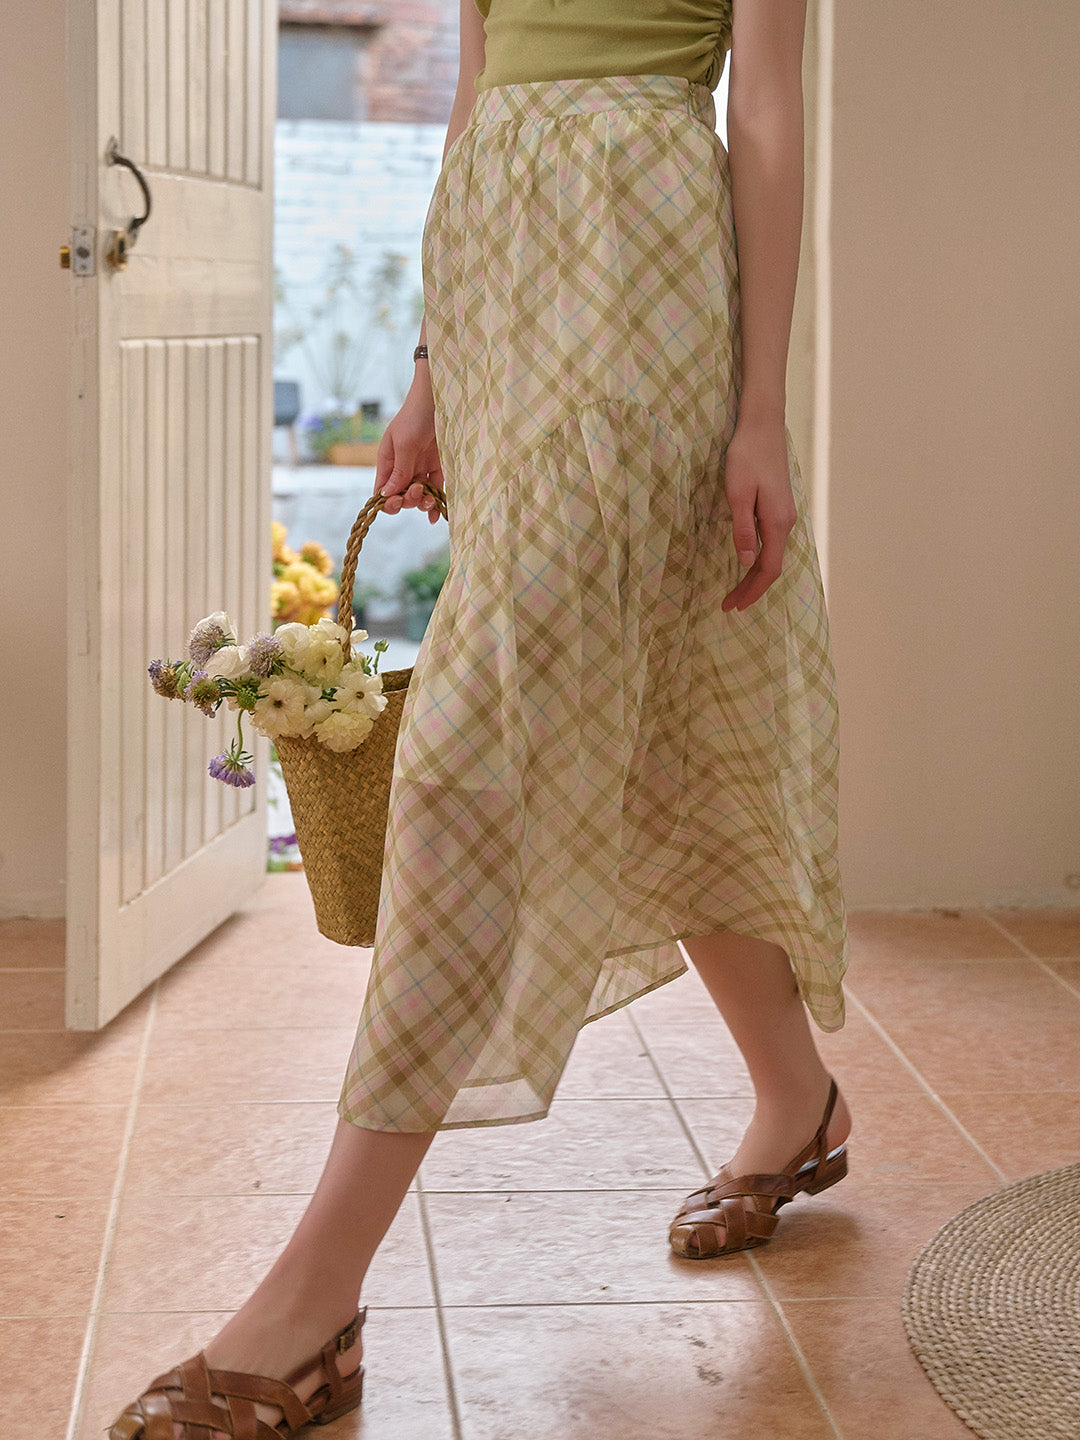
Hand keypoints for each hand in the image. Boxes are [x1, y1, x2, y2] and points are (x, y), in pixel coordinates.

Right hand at [374, 373, 444, 524]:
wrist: (441, 399)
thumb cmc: (415, 416)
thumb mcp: (404, 444)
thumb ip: (399, 471)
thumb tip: (386, 495)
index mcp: (388, 461)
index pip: (382, 490)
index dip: (387, 501)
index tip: (397, 501)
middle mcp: (403, 468)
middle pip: (401, 496)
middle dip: (409, 499)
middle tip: (419, 490)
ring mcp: (421, 468)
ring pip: (419, 496)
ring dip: (423, 503)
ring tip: (430, 499)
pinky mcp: (439, 467)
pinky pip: (436, 490)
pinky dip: (436, 503)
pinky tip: (438, 514)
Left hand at [720, 416, 797, 611]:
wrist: (763, 426)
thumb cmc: (746, 456)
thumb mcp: (738, 494)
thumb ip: (744, 530)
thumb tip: (747, 562)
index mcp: (777, 523)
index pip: (768, 569)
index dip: (751, 591)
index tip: (733, 607)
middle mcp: (786, 522)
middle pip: (772, 566)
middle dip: (751, 589)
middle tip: (729, 606)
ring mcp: (784, 514)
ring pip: (773, 555)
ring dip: (755, 576)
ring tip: (737, 591)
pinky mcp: (779, 507)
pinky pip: (772, 543)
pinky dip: (759, 560)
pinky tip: (748, 562)